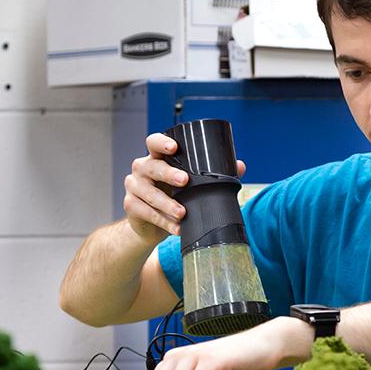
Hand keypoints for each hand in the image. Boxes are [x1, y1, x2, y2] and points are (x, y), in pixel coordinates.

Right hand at [123, 133, 246, 241]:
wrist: (151, 225)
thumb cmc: (173, 197)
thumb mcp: (191, 184)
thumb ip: (212, 173)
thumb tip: (239, 166)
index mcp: (156, 158)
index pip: (153, 142)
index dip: (162, 142)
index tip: (174, 147)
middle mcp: (142, 169)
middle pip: (152, 166)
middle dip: (168, 173)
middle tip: (185, 181)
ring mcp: (134, 187)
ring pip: (149, 193)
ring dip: (167, 204)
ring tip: (182, 213)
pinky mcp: (131, 206)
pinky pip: (148, 213)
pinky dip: (164, 222)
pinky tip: (177, 227)